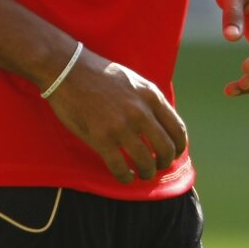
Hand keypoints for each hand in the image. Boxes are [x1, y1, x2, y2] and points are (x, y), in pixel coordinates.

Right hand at [44, 45, 188, 183]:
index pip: (177, 129)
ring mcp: (121, 126)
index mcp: (151, 96)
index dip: (178, 148)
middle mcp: (140, 112)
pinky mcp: (101, 138)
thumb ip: (150, 102)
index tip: (174, 155)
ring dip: (146, 173)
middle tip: (157, 167)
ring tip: (141, 174)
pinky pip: (120, 168)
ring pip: (145, 162)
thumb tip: (162, 126)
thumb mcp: (135, 82)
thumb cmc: (102, 75)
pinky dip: (125, 177)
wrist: (70, 70)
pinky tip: (124, 176)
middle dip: (164, 163)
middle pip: (165, 149)